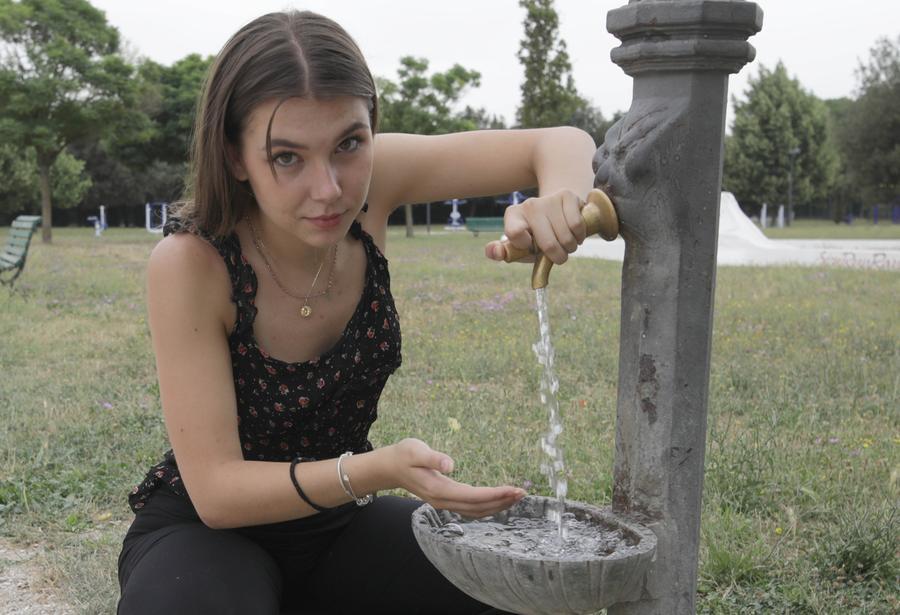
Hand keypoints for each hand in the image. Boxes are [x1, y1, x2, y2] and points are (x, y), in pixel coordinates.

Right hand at [388, 438, 525, 518]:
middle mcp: (442, 500)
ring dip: (497, 506)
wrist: (389, 467)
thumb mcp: (415, 450)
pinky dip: (487, 506)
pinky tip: (498, 501)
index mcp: (438, 490)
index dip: (495, 494)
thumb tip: (451, 464)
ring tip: (516, 498)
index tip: (513, 489)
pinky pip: (471, 509)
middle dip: (502, 501)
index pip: (473, 496)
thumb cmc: (403, 455)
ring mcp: (444, 503)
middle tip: (522, 493)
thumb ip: (433, 458)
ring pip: (476, 511)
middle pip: (478, 507)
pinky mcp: (445, 500)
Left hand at [484, 189, 586, 264]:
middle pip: (547, 243)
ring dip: (570, 248)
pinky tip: (575, 234)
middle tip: (558, 255)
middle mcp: (529, 205)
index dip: (526, 245)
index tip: (531, 247)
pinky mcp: (567, 196)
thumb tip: (495, 252)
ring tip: (566, 243)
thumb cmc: (536, 236)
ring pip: (565, 237)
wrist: (556, 211)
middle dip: (557, 256)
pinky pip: (577, 226)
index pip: (515, 233)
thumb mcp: (518, 246)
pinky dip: (579, 237)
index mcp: (512, 216)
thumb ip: (501, 252)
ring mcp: (548, 199)